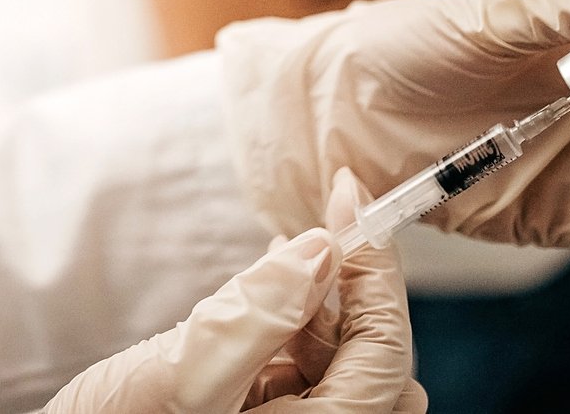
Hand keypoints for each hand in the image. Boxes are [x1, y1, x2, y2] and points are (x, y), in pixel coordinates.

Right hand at [44, 172, 423, 413]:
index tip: (349, 195)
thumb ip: (257, 313)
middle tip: (309, 233)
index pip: (385, 351)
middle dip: (347, 289)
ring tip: (280, 259)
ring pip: (340, 358)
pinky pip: (305, 365)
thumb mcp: (185, 373)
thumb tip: (321, 250)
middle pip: (375, 357)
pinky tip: (271, 282)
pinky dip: (293, 320)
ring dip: (317, 302)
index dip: (376, 269)